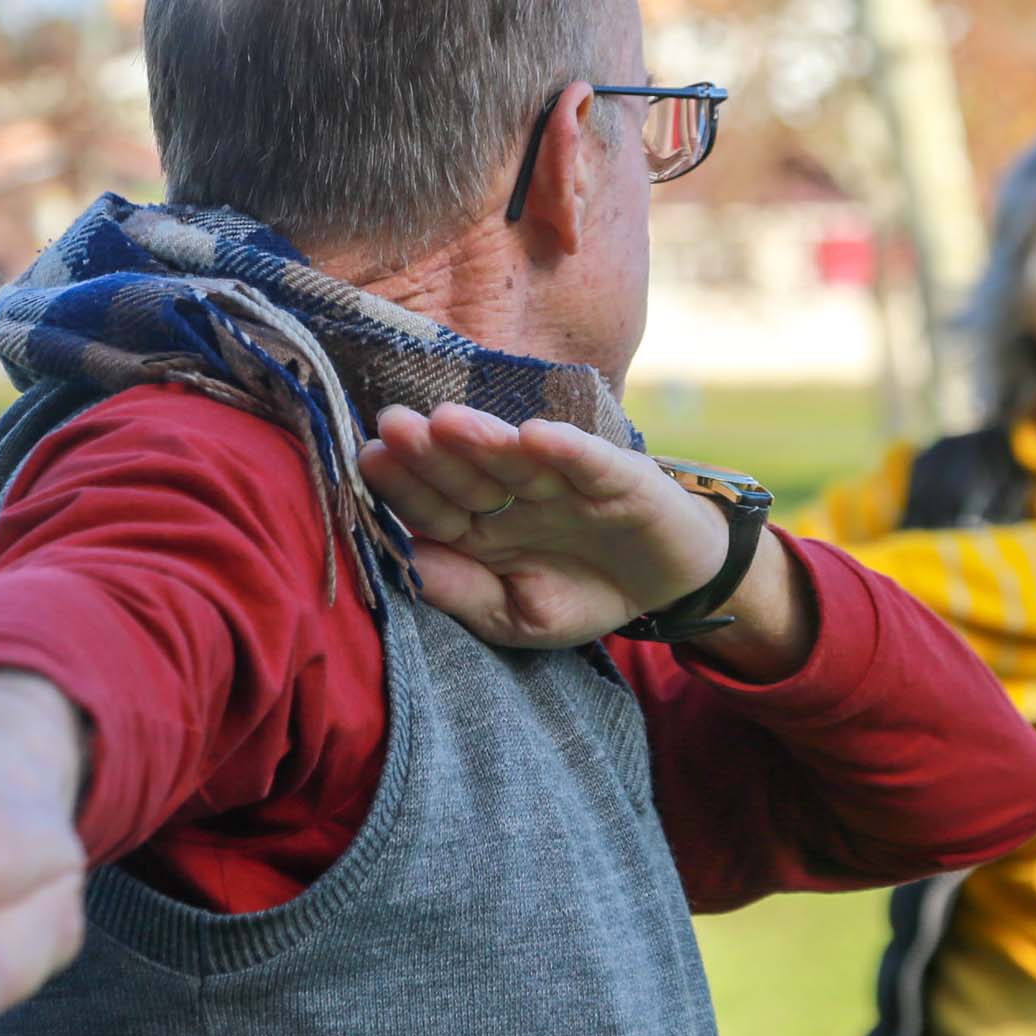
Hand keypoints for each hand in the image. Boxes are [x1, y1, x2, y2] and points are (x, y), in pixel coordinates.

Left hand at [356, 402, 731, 651]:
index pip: (432, 506)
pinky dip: (566, 448)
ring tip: (446, 420)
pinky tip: (536, 435)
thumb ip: (462, 592)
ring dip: (484, 439)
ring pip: (517, 459)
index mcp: (479, 528)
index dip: (402, 486)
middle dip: (429, 452)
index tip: (368, 460)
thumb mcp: (517, 615)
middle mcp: (513, 497)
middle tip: (393, 424)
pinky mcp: (617, 476)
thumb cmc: (581, 592)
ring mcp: (563, 482)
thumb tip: (405, 567)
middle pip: (465, 473)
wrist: (667, 583)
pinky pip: (588, 461)